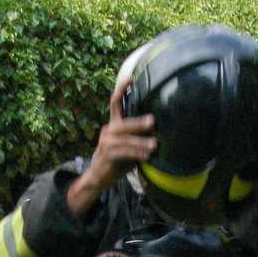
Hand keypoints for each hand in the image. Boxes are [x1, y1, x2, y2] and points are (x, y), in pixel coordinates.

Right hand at [66, 78, 156, 215]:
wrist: (99, 178)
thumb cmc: (118, 161)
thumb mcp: (129, 146)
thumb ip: (139, 137)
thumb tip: (159, 131)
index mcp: (113, 125)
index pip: (115, 103)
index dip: (121, 89)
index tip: (131, 78)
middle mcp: (108, 131)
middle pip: (123, 124)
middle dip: (138, 123)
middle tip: (153, 122)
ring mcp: (106, 143)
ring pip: (124, 140)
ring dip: (140, 143)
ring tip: (154, 146)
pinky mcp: (106, 156)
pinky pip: (122, 153)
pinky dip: (135, 154)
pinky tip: (146, 157)